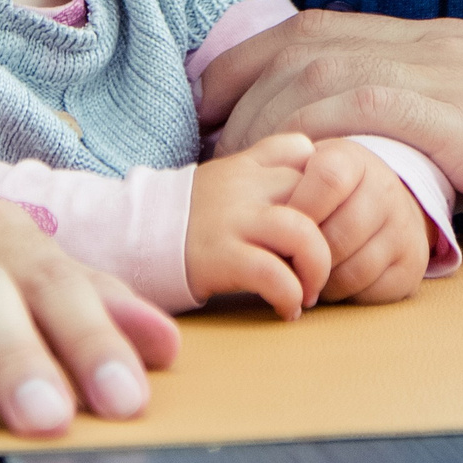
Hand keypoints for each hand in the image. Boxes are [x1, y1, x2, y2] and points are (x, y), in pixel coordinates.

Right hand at [185, 131, 333, 318]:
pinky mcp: (219, 256)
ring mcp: (232, 219)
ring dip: (318, 269)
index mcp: (247, 164)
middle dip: (335, 235)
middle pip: (316, 193)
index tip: (325, 219)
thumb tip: (313, 196)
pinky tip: (285, 310)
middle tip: (326, 268)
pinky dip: (289, 297)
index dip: (326, 186)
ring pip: (303, 233)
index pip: (305, 152)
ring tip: (309, 293)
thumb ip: (262, 176)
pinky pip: (273, 274)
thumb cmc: (187, 218)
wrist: (128, 236)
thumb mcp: (224, 181)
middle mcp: (244, 186)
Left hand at [196, 9, 462, 249]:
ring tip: (228, 168)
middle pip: (298, 41)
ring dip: (256, 114)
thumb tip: (394, 179)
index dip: (252, 69)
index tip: (218, 117)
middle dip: (231, 87)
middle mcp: (434, 45)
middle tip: (200, 145)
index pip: (318, 32)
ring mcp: (450, 74)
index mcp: (442, 47)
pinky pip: (360, 107)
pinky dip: (309, 130)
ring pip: (315, 68)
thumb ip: (447, 141)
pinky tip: (285, 168)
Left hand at [287, 139, 427, 303]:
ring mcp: (404, 228)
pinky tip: (333, 283)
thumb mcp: (303, 170)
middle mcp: (386, 190)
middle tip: (287, 264)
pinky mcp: (413, 265)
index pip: (328, 180)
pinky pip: (372, 291)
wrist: (381, 205)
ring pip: (354, 269)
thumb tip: (259, 211)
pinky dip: (346, 294)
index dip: (299, 210)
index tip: (279, 227)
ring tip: (307, 275)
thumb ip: (277, 176)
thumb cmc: (324, 194)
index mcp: (354, 160)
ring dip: (323, 281)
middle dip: (306, 257)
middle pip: (339, 234)